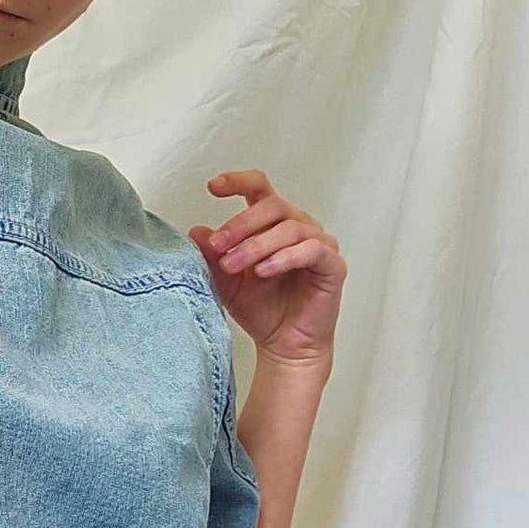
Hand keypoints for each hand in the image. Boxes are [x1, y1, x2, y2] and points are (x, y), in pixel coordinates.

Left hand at [188, 168, 344, 368]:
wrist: (284, 346)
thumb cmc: (261, 310)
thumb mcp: (226, 282)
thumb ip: (212, 257)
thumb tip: (196, 232)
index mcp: (272, 224)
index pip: (259, 189)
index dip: (238, 182)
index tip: (213, 186)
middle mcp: (298, 227)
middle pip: (272, 205)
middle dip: (240, 224)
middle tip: (218, 245)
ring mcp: (319, 244)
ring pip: (290, 228)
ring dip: (256, 245)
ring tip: (233, 265)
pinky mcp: (332, 265)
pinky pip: (311, 250)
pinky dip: (284, 258)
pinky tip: (263, 271)